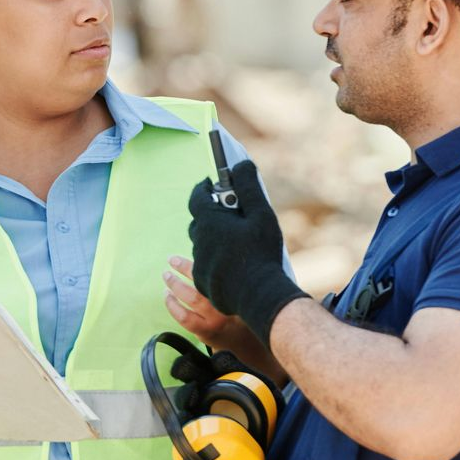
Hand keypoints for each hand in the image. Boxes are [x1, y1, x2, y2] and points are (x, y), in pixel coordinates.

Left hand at [163, 255, 231, 339]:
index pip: (220, 273)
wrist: (241, 340)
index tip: (197, 251)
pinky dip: (172, 304)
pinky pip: (183, 317)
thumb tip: (205, 251)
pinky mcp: (204, 331)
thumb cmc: (235, 308)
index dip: (205, 262)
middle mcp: (227, 306)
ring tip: (166, 275)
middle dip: (185, 268)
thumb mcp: (236, 292)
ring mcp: (215, 321)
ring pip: (192, 299)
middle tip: (172, 260)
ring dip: (176, 285)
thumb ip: (224, 276)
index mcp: (235, 293)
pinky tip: (168, 295)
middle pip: (203, 283)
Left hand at [187, 160, 309, 346]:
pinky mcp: (203, 281)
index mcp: (209, 222)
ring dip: (215, 238)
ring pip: (203, 243)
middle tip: (232, 213)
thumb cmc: (261, 252)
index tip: (213, 183)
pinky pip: (206, 264)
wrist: (259, 295)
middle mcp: (199, 241)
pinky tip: (234, 262)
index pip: (197, 196)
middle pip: (199, 220)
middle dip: (212, 213)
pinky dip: (216, 259)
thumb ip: (249, 186)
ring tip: (236, 240)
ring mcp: (199, 263)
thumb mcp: (261, 213)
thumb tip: (241, 164)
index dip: (204, 187)